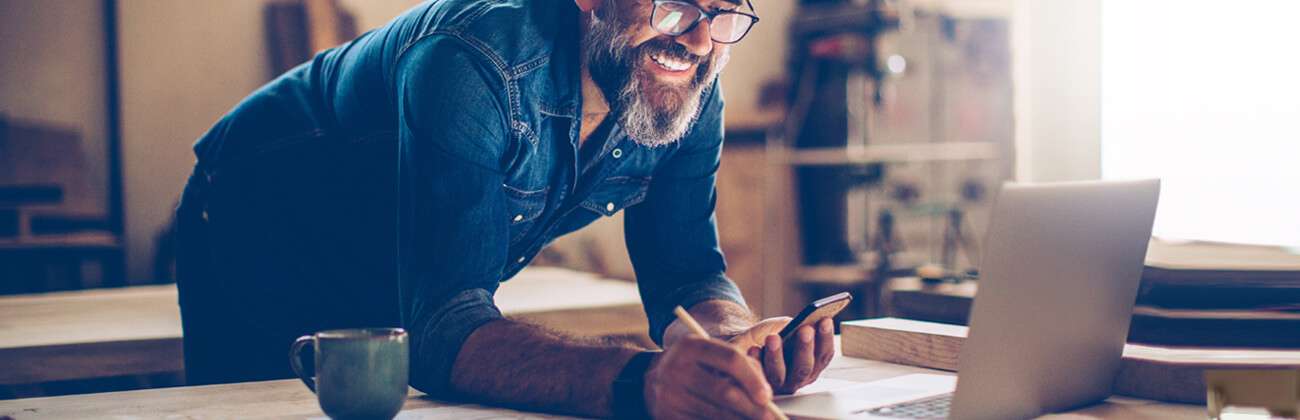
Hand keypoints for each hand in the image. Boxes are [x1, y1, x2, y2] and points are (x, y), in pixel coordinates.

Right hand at [643, 336, 779, 419]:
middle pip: (725, 392)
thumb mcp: (709, 354)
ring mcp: (670, 395)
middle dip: (752, 408)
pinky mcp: (668, 416)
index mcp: (690, 346)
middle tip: (771, 418)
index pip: (730, 359)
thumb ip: (737, 365)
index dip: (753, 379)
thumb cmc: (692, 365)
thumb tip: (764, 394)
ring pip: (716, 414)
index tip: (767, 396)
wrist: (649, 381)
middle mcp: (676, 369)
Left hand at [730, 317, 835, 394]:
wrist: (747, 346)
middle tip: (805, 329)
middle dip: (805, 347)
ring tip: (773, 337)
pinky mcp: (759, 385)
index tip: (825, 320)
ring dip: (776, 356)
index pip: (824, 355)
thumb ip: (794, 326)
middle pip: (804, 367)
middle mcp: (798, 378)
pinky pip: (757, 376)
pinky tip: (754, 348)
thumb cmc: (771, 336)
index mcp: (813, 365)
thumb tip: (800, 322)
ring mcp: (779, 384)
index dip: (826, 339)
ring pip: (779, 375)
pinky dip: (756, 361)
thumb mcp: (784, 327)